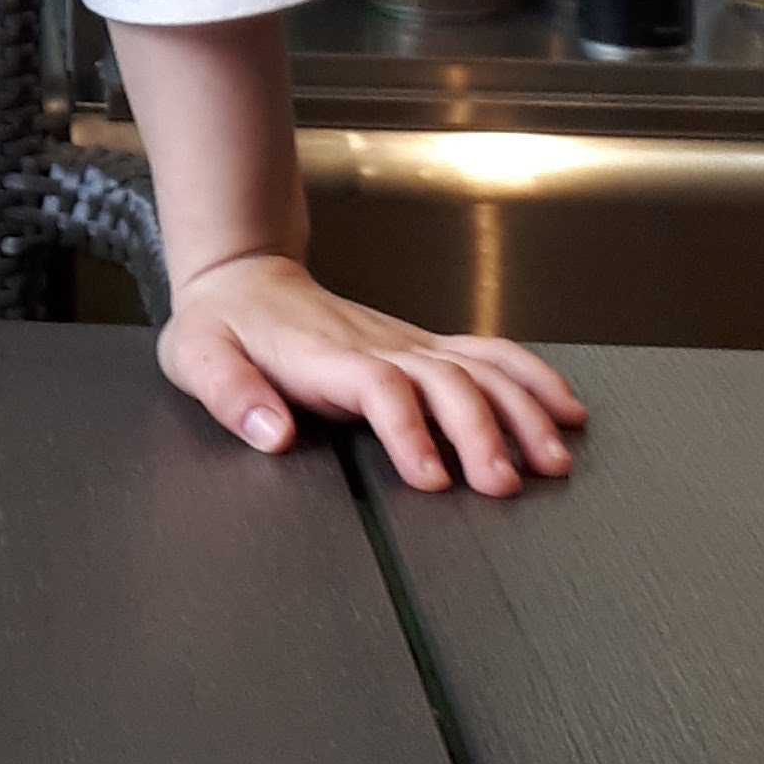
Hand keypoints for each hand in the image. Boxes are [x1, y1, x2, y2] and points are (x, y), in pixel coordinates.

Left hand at [159, 249, 584, 496]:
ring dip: (521, 410)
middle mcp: (376, 347)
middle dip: (482, 431)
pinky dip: (532, 377)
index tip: (433, 477)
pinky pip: (487, 353)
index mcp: (322, 357)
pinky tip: (567, 408)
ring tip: (552, 460)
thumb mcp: (197, 358)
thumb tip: (272, 434)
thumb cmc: (221, 327)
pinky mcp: (422, 345)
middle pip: (444, 381)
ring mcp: (406, 343)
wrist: (242, 278)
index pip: (379, 388)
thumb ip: (231, 396)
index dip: (410, 430)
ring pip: (478, 368)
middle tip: (504, 485)